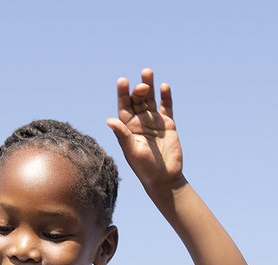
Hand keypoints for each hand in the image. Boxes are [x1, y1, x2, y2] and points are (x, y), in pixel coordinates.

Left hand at [106, 67, 183, 192]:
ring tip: (148, 72)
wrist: (164, 178)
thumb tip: (109, 120)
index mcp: (127, 127)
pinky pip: (166, 107)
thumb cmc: (145, 168)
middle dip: (138, 90)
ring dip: (149, 86)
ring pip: (151, 99)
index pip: (123, 106)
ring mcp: (154, 121)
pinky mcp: (168, 124)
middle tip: (142, 85)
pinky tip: (164, 86)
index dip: (122, 93)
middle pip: (137, 100)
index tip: (122, 81)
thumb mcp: (132, 151)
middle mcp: (139, 121)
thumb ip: (122, 135)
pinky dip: (166, 97)